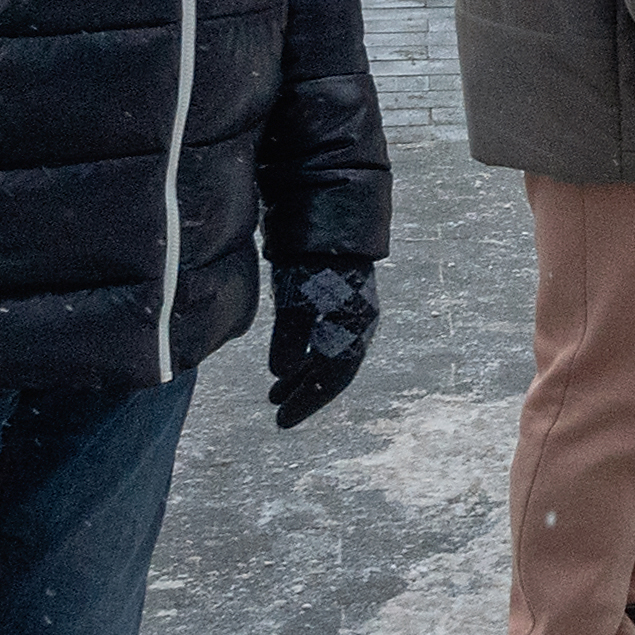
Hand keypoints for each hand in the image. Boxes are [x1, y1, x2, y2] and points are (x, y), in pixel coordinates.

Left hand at [270, 258, 379, 429]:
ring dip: (303, 375)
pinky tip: (289, 360)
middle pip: (334, 368)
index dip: (310, 399)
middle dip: (305, 391)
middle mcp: (358, 321)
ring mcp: (349, 309)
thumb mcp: (296, 298)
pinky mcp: (337, 298)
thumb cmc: (312, 258)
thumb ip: (290, 336)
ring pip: (328, 353)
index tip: (284, 419)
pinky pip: (325, 339)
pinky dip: (305, 355)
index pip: (334, 374)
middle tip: (278, 411)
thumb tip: (281, 371)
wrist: (327, 215)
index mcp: (354, 325)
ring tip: (276, 390)